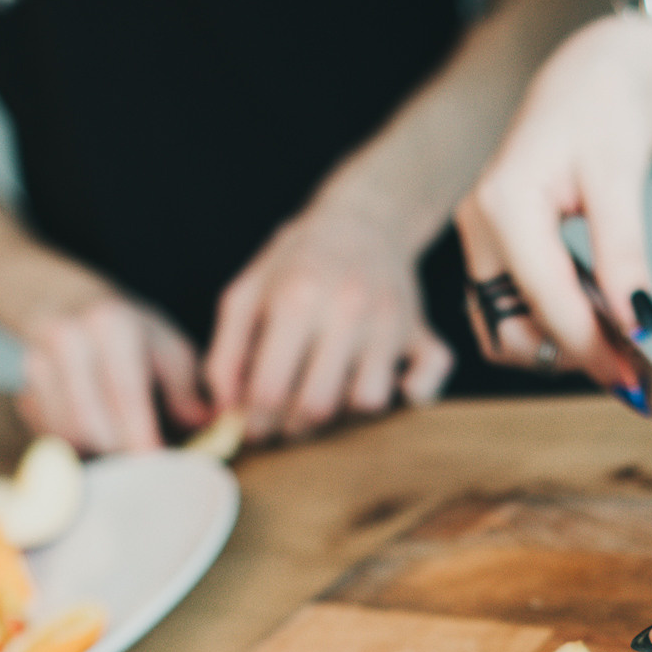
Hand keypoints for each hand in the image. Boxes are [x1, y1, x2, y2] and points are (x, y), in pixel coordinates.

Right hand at [16, 287, 209, 453]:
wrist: (66, 301)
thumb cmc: (129, 332)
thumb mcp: (168, 347)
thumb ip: (186, 389)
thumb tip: (206, 428)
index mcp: (112, 326)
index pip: (126, 396)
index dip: (142, 437)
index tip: (157, 466)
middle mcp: (68, 340)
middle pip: (91, 424)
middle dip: (121, 453)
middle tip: (146, 466)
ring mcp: (37, 361)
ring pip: (66, 435)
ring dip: (97, 454)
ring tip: (122, 449)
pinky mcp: (23, 385)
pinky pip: (48, 434)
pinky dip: (74, 446)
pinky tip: (94, 436)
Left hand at [204, 198, 452, 442]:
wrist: (363, 220)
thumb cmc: (296, 263)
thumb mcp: (246, 295)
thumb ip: (225, 355)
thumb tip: (224, 414)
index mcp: (297, 298)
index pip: (270, 388)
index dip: (253, 423)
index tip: (249, 431)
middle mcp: (348, 310)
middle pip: (318, 405)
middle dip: (292, 430)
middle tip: (280, 427)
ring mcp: (389, 323)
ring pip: (369, 403)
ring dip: (344, 418)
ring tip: (323, 405)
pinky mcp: (422, 332)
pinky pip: (428, 381)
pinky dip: (412, 396)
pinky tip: (388, 388)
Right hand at [455, 15, 651, 387]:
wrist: (591, 79)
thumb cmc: (604, 110)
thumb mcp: (621, 178)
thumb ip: (624, 255)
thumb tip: (640, 324)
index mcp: (503, 203)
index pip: (546, 302)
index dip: (593, 351)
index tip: (638, 384)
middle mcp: (478, 226)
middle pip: (511, 330)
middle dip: (572, 354)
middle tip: (634, 362)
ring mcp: (478, 241)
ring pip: (502, 332)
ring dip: (556, 347)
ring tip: (616, 337)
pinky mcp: (490, 251)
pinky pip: (506, 314)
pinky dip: (548, 329)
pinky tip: (592, 317)